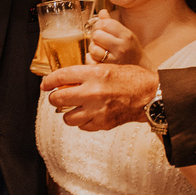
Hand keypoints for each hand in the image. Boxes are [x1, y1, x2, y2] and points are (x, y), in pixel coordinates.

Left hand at [41, 63, 159, 130]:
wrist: (150, 96)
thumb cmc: (131, 79)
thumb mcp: (107, 68)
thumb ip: (86, 74)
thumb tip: (65, 81)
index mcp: (94, 74)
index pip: (61, 77)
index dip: (48, 81)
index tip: (45, 85)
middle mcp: (93, 93)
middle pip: (58, 99)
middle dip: (53, 98)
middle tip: (55, 97)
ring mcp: (97, 110)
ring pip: (67, 117)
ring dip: (67, 113)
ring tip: (72, 108)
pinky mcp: (103, 123)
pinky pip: (82, 126)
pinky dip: (81, 122)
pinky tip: (87, 115)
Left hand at [86, 9, 151, 67]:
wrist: (139, 68)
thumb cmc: (130, 48)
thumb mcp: (125, 34)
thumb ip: (112, 23)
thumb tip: (101, 12)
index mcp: (126, 36)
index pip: (105, 24)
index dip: (99, 24)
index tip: (101, 28)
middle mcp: (121, 48)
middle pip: (97, 35)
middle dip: (95, 36)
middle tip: (100, 39)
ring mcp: (115, 60)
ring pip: (93, 48)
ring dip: (93, 48)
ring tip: (100, 49)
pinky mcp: (108, 70)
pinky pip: (91, 61)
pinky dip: (91, 58)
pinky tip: (97, 58)